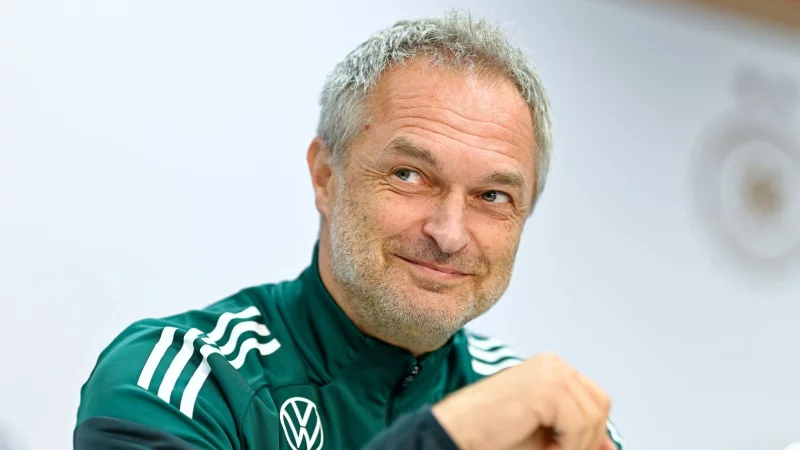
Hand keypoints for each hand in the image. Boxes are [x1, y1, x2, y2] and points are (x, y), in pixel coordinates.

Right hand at [431, 353, 615, 449]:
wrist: (458, 431)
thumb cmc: (491, 433)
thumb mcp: (546, 435)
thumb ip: (577, 435)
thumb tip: (610, 446)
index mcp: (550, 368)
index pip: (595, 398)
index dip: (592, 431)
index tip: (574, 449)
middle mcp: (553, 363)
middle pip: (600, 404)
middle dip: (588, 438)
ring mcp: (551, 371)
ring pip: (593, 417)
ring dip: (576, 445)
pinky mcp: (547, 387)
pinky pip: (579, 424)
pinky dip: (568, 446)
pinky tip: (546, 448)